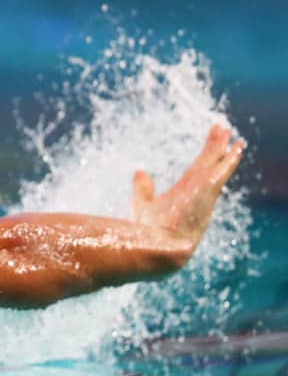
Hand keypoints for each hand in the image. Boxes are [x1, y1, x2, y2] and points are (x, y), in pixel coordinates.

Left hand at [132, 124, 244, 247]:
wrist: (158, 246)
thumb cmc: (147, 232)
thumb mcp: (143, 204)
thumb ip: (143, 188)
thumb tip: (139, 171)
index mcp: (183, 195)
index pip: (196, 170)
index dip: (203, 156)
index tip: (209, 143)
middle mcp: (195, 192)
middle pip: (208, 163)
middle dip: (215, 146)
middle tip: (222, 129)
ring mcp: (203, 191)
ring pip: (216, 163)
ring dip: (223, 148)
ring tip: (232, 134)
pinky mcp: (208, 188)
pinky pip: (222, 169)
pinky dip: (230, 158)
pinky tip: (237, 147)